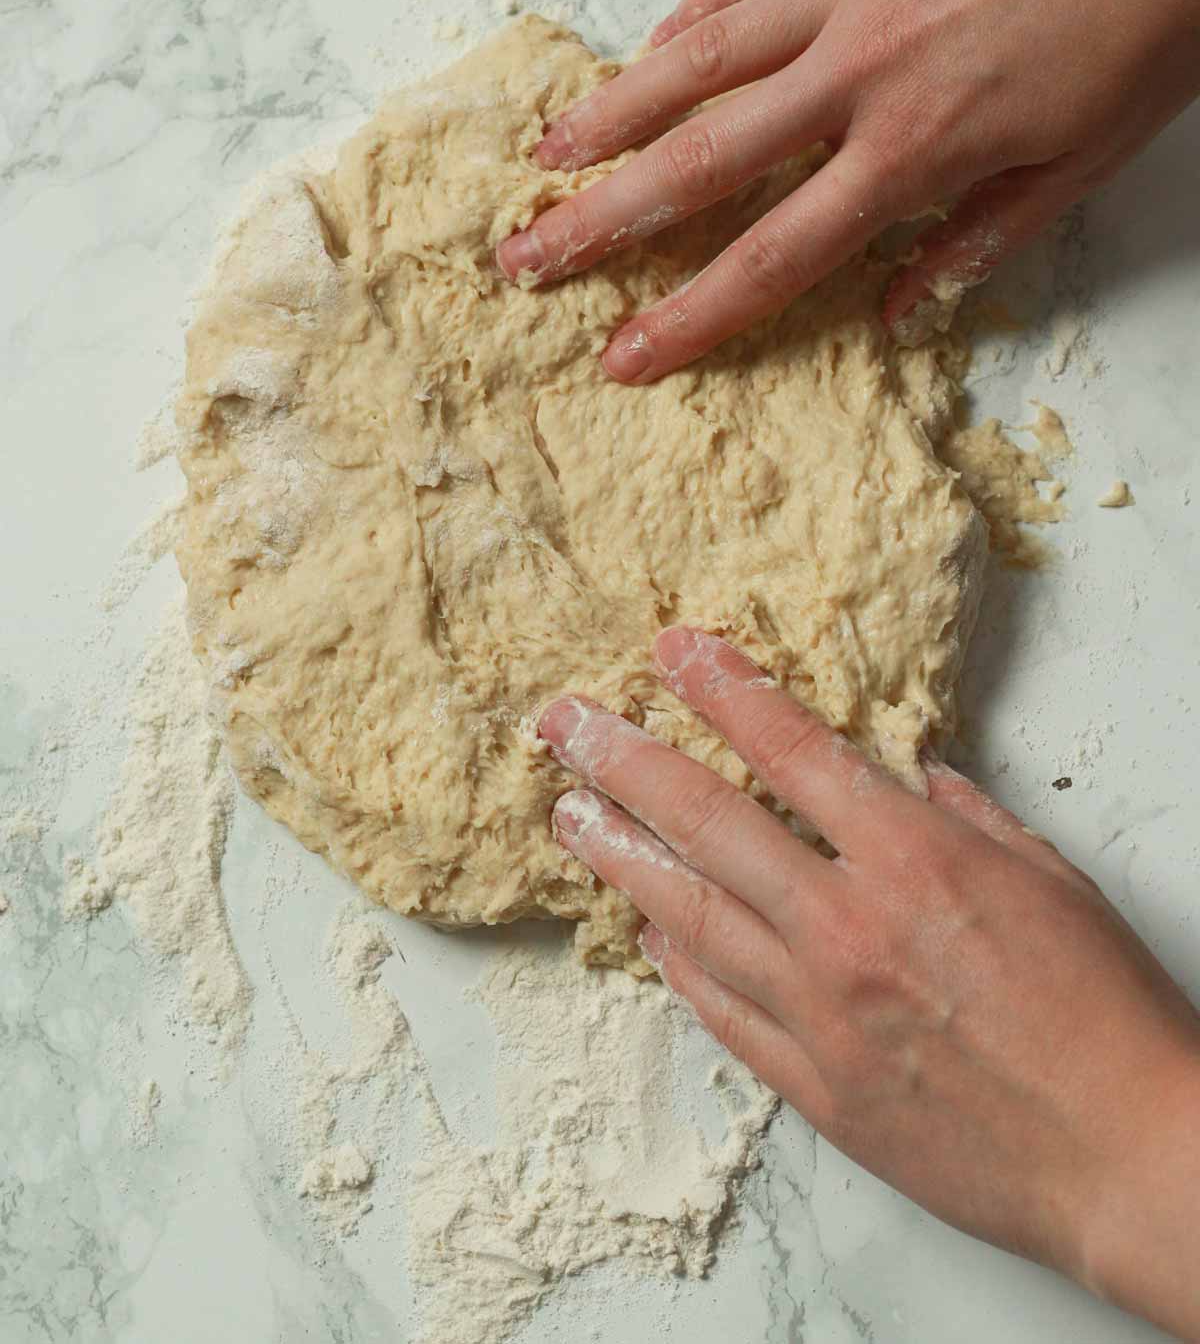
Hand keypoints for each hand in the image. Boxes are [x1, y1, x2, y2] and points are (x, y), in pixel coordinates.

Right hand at [500, 0, 1199, 380]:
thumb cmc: (1143, 36)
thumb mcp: (1073, 168)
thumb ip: (971, 244)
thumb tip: (886, 313)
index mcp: (916, 150)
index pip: (773, 257)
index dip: (688, 319)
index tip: (621, 357)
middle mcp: (861, 74)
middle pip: (702, 164)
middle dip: (601, 222)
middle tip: (524, 258)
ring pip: (699, 57)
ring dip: (613, 110)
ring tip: (546, 153)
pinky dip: (689, 14)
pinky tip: (646, 46)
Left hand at [544, 629, 1199, 1338]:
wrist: (1126, 1158)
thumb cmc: (1106, 1015)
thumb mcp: (1052, 881)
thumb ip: (970, 820)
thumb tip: (911, 780)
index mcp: (912, 858)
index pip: (791, 750)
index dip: (723, 691)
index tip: (670, 653)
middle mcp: (848, 924)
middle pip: (708, 823)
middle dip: (625, 760)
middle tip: (563, 722)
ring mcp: (820, 1009)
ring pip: (692, 914)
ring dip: (620, 856)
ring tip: (568, 814)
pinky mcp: (815, 1086)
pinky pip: (722, 1011)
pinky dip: (676, 964)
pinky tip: (644, 931)